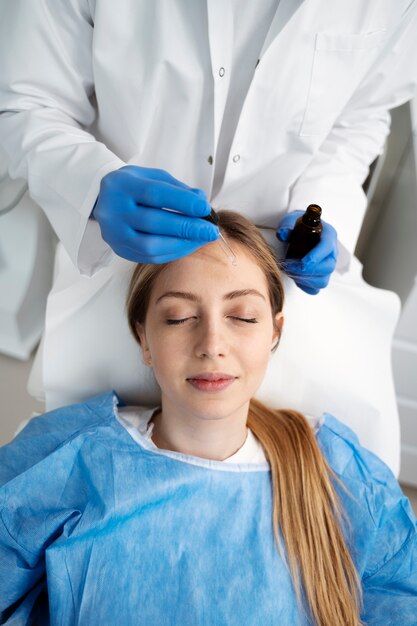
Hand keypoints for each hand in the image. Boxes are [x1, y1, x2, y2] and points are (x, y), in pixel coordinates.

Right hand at [92, 165, 217, 262]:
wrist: (102, 200)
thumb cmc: (133, 187)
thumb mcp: (153, 177)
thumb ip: (177, 189)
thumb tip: (201, 202)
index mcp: (122, 185)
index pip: (155, 194)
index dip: (182, 202)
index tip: (205, 208)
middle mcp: (114, 210)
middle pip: (154, 222)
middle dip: (187, 227)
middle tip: (211, 230)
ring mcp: (114, 233)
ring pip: (150, 245)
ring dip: (181, 244)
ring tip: (202, 239)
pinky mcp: (119, 249)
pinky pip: (149, 257)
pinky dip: (173, 252)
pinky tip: (188, 245)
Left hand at [276, 210, 337, 294]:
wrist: (302, 231)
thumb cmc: (299, 226)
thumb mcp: (292, 219)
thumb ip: (287, 225)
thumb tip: (283, 234)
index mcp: (328, 236)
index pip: (327, 248)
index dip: (315, 257)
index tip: (302, 262)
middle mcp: (331, 252)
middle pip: (328, 267)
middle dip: (306, 270)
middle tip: (290, 265)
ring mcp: (327, 266)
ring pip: (323, 281)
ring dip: (304, 279)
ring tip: (290, 270)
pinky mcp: (320, 277)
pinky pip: (315, 289)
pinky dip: (304, 286)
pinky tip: (295, 277)